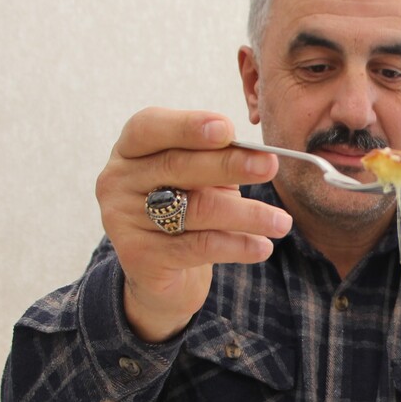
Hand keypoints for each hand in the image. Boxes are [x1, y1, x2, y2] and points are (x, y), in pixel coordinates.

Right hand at [95, 108, 292, 341]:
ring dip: (246, 214)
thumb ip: (215, 161)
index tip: (227, 130)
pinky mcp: (138, 256)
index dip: (188, 126)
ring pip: (194, 210)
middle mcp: (118, 180)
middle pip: (176, 166)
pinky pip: (197, 247)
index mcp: (130, 149)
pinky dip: (236, 245)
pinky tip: (262, 247)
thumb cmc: (185, 211)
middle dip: (228, 165)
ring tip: (281, 222)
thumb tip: (259, 157)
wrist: (161, 275)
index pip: (150, 127)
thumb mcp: (198, 180)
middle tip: (270, 167)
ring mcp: (123, 219)